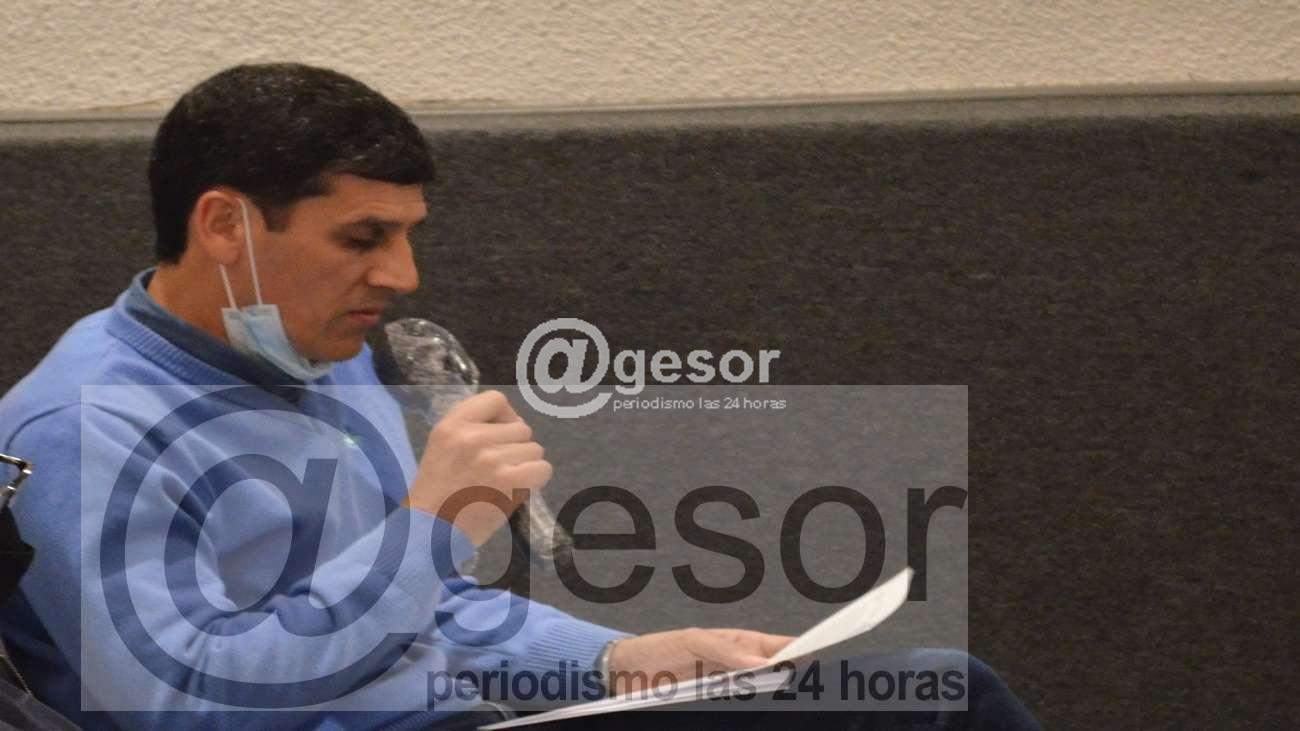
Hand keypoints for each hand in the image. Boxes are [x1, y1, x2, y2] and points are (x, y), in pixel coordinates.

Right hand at [403, 390, 551, 544]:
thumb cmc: (437, 495)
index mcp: (451, 425)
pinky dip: (535, 480)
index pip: (495, 400)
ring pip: (534, 449)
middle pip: (521, 428)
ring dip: (524, 465)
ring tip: (503, 483)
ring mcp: (492, 458)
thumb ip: (470, 431)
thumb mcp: (441, 449)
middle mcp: (472, 436)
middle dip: (515, 448)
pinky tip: (516, 490)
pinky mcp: (509, 480)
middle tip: (499, 469)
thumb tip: (513, 427)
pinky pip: (542, 468)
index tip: (501, 435)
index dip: (506, 417)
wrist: (429, 533)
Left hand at [606, 628, 793, 694]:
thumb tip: (762, 663)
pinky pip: (736, 709)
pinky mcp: (712, 705)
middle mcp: (736, 666)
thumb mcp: (694, 641)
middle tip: (805, 686)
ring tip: (785, 700)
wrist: (628, 672)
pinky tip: (754, 712)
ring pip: (758, 694)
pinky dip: (746, 710)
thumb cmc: (660, 648)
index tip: (816, 655)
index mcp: (738, 643)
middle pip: (773, 673)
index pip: (776, 646)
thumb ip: (727, 651)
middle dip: (789, 678)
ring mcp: (726, 688)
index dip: (797, 649)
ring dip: (769, 697)